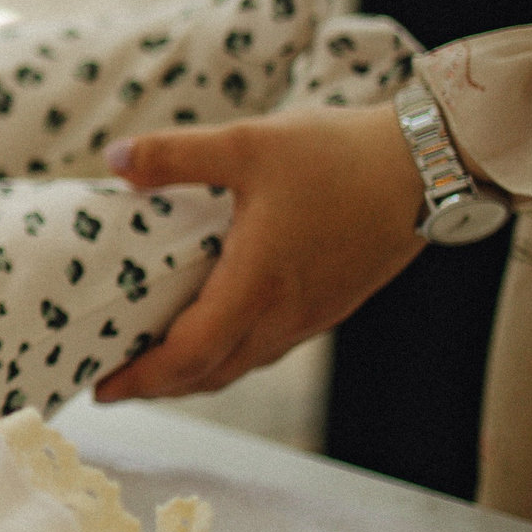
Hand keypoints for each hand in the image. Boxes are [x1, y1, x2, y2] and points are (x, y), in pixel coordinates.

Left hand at [91, 102, 426, 402]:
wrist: (427, 167)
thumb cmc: (339, 156)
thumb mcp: (247, 143)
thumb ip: (176, 154)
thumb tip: (115, 159)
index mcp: (256, 286)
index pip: (188, 357)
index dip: (142, 380)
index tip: (103, 387)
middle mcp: (284, 315)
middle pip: (211, 375)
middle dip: (159, 387)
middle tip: (115, 381)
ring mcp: (311, 316)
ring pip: (241, 365)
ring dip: (194, 373)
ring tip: (154, 362)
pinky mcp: (329, 305)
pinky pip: (268, 348)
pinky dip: (229, 354)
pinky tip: (214, 327)